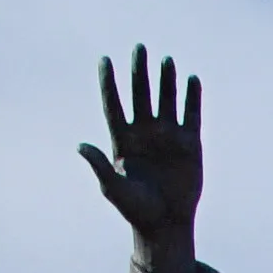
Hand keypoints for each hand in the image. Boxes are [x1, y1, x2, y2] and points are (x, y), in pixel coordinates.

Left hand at [79, 46, 203, 272]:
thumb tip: (80, 146)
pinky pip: (191, 115)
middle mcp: (144, 133)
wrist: (167, 224)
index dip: (108, 83)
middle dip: (139, 72)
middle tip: (139, 48)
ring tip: (166, 60)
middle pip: (140, 95)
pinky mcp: (190, 144)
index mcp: (123, 140)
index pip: (113, 105)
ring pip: (166, 100)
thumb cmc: (137, 209)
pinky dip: (192, 98)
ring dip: (165, 80)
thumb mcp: (114, 188)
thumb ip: (99, 165)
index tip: (104, 60)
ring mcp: (167, 136)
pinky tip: (192, 80)